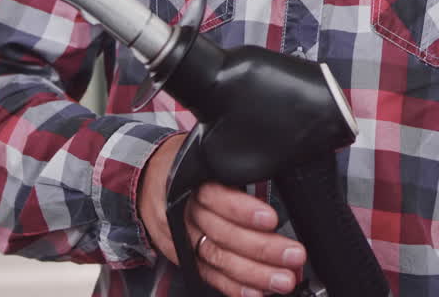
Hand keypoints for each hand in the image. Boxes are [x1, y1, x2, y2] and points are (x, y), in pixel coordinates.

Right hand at [140, 132, 306, 296]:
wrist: (145, 181)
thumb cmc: (184, 166)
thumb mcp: (204, 155)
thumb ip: (233, 167)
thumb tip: (275, 172)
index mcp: (191, 182)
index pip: (217, 197)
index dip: (243, 210)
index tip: (271, 219)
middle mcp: (185, 212)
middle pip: (223, 233)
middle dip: (262, 248)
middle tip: (293, 255)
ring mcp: (183, 238)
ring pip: (218, 258)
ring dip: (253, 273)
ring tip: (282, 279)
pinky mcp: (183, 257)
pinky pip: (208, 275)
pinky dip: (232, 287)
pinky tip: (255, 292)